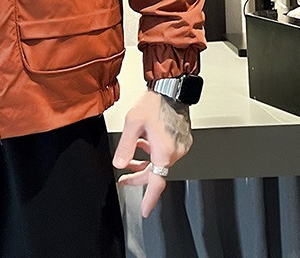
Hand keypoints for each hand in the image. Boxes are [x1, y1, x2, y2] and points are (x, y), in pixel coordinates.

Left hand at [112, 89, 193, 217]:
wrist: (171, 88)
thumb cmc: (154, 102)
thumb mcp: (132, 124)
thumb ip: (125, 146)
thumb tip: (118, 165)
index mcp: (164, 152)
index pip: (156, 183)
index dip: (149, 199)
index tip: (144, 210)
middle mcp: (175, 152)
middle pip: (156, 172)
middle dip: (138, 176)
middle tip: (124, 180)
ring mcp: (180, 146)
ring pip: (160, 162)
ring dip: (144, 162)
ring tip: (129, 160)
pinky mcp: (181, 139)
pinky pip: (165, 153)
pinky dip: (153, 153)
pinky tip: (142, 144)